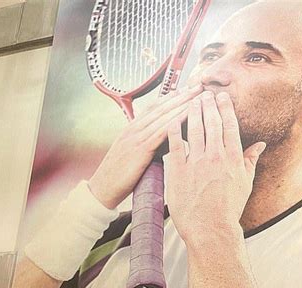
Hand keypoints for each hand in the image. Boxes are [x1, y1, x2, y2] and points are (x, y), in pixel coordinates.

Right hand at [89, 84, 201, 208]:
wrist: (103, 188)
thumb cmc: (119, 176)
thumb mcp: (134, 155)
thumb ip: (149, 145)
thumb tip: (167, 141)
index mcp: (132, 129)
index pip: (154, 108)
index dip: (171, 97)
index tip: (186, 90)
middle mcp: (134, 128)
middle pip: (161, 107)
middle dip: (181, 96)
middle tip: (198, 86)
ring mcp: (136, 137)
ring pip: (162, 117)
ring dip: (182, 105)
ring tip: (197, 97)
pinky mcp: (140, 149)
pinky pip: (160, 132)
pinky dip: (174, 123)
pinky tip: (187, 116)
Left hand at [166, 91, 265, 246]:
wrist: (210, 229)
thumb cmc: (228, 209)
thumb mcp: (245, 184)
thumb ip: (251, 161)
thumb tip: (259, 145)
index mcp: (233, 158)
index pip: (229, 124)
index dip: (225, 107)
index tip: (221, 96)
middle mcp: (215, 156)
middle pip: (212, 121)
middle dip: (208, 103)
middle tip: (204, 93)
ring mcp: (196, 162)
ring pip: (194, 128)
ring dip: (192, 111)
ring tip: (190, 101)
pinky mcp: (179, 171)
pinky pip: (174, 144)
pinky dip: (173, 129)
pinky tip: (171, 119)